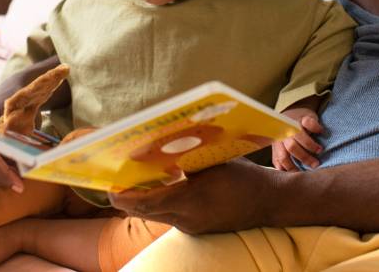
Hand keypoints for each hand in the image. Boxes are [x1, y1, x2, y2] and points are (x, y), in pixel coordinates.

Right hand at [0, 56, 59, 189]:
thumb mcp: (30, 90)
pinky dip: (2, 177)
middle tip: (22, 188)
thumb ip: (44, 83)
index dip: (3, 170)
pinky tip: (16, 177)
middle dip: (3, 180)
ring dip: (3, 180)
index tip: (20, 182)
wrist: (8, 92)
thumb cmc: (21, 92)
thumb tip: (65, 69)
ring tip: (21, 182)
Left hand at [109, 159, 284, 233]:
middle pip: (146, 213)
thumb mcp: (213, 160)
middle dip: (127, 200)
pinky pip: (169, 217)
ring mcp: (192, 226)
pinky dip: (157, 205)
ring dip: (141, 202)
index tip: (110, 187)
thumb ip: (186, 158)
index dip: (126, 197)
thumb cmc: (243, 175)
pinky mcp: (196, 229)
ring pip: (156, 216)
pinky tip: (155, 189)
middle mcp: (189, 218)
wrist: (269, 201)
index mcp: (193, 199)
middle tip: (112, 183)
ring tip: (128, 183)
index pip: (149, 203)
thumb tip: (158, 149)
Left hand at [272, 108, 322, 170]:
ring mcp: (293, 124)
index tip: (301, 174)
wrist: (292, 113)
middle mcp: (284, 134)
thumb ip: (280, 159)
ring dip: (311, 145)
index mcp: (278, 143)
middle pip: (291, 147)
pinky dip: (316, 128)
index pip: (282, 158)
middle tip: (315, 165)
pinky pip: (309, 122)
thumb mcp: (282, 146)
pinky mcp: (303, 117)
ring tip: (320, 151)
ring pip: (300, 136)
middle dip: (304, 158)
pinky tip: (321, 133)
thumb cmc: (287, 135)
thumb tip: (283, 174)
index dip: (291, 167)